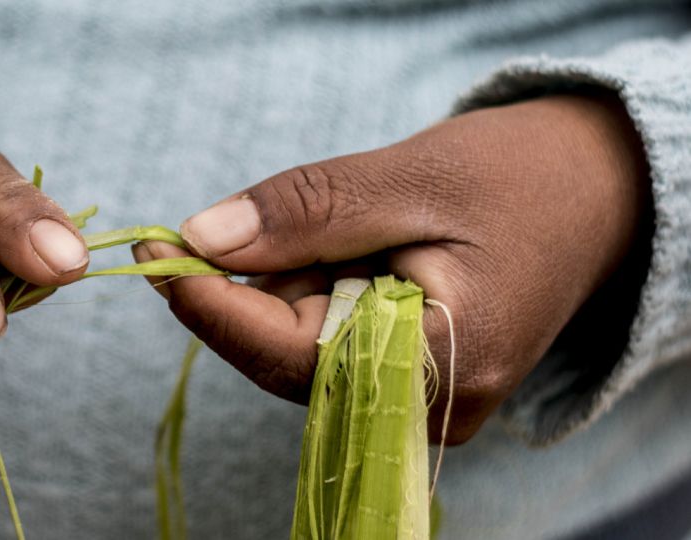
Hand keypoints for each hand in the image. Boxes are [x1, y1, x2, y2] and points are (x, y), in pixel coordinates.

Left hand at [135, 94, 648, 442]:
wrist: (596, 196)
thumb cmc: (518, 178)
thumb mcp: (410, 178)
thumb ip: (307, 212)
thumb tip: (201, 237)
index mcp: (444, 362)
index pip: (292, 355)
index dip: (212, 305)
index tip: (151, 251)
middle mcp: (429, 406)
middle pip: (289, 357)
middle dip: (256, 283)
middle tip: (245, 216)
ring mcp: (419, 401)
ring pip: (302, 350)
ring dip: (290, 282)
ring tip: (349, 223)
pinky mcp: (408, 380)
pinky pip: (328, 342)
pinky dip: (313, 290)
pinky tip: (350, 249)